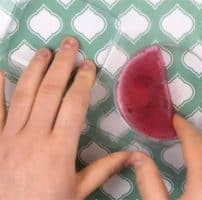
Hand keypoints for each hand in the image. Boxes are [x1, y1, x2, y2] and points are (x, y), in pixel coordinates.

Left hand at [0, 37, 167, 199]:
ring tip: (45, 51)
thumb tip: (133, 157)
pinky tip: (0, 71)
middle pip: (51, 91)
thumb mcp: (78, 191)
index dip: (83, 81)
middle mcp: (34, 136)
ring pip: (24, 94)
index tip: (88, 65)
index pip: (74, 104)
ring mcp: (10, 136)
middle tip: (70, 44)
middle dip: (62, 64)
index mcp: (59, 149)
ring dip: (36, 69)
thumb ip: (104, 169)